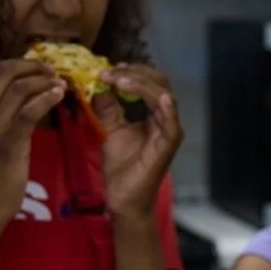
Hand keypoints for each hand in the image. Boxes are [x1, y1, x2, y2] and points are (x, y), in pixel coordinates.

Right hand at [0, 59, 64, 225]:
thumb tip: (24, 85)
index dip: (20, 63)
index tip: (40, 68)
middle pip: (6, 72)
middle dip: (33, 67)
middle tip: (53, 72)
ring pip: (20, 88)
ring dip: (44, 81)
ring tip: (61, 85)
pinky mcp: (8, 142)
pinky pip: (29, 111)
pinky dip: (47, 98)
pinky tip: (60, 95)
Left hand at [95, 64, 182, 221]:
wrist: (123, 199)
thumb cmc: (121, 168)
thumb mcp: (110, 131)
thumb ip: (108, 109)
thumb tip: (99, 87)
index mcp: (153, 114)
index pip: (150, 82)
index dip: (131, 72)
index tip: (108, 70)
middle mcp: (165, 119)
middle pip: (160, 83)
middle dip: (135, 73)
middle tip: (110, 72)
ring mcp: (169, 131)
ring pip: (164, 96)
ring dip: (141, 84)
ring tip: (119, 80)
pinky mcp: (168, 146)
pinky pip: (171, 123)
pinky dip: (166, 108)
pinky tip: (157, 97)